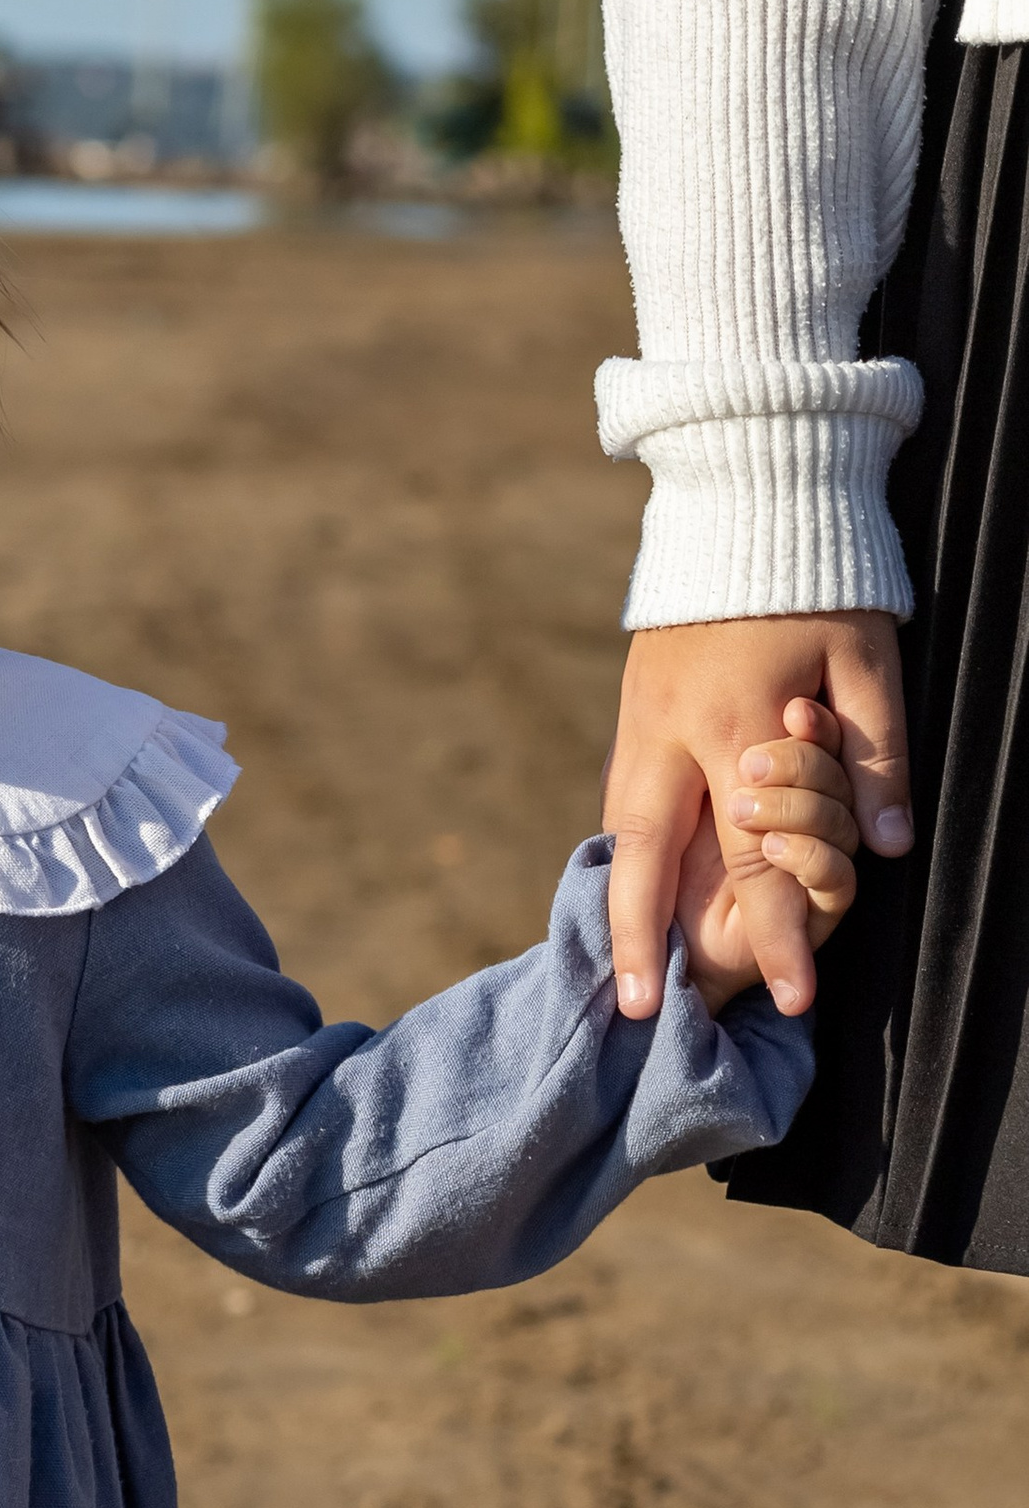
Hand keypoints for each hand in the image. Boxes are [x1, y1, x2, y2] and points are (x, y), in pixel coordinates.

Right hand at [601, 612, 908, 1019]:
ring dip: (618, 902)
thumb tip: (890, 846)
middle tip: (637, 1014)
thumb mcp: (869, 656)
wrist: (746, 494)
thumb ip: (879, 754)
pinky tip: (625, 888)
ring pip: (619, 831)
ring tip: (621, 969)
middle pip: (644, 859)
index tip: (790, 998)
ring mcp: (641, 721)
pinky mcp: (633, 708)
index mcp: (736, 726)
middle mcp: (673, 734)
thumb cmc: (820, 576)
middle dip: (639, 942)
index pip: (753, 856)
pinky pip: (620, 798)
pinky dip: (620, 852)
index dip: (774, 933)